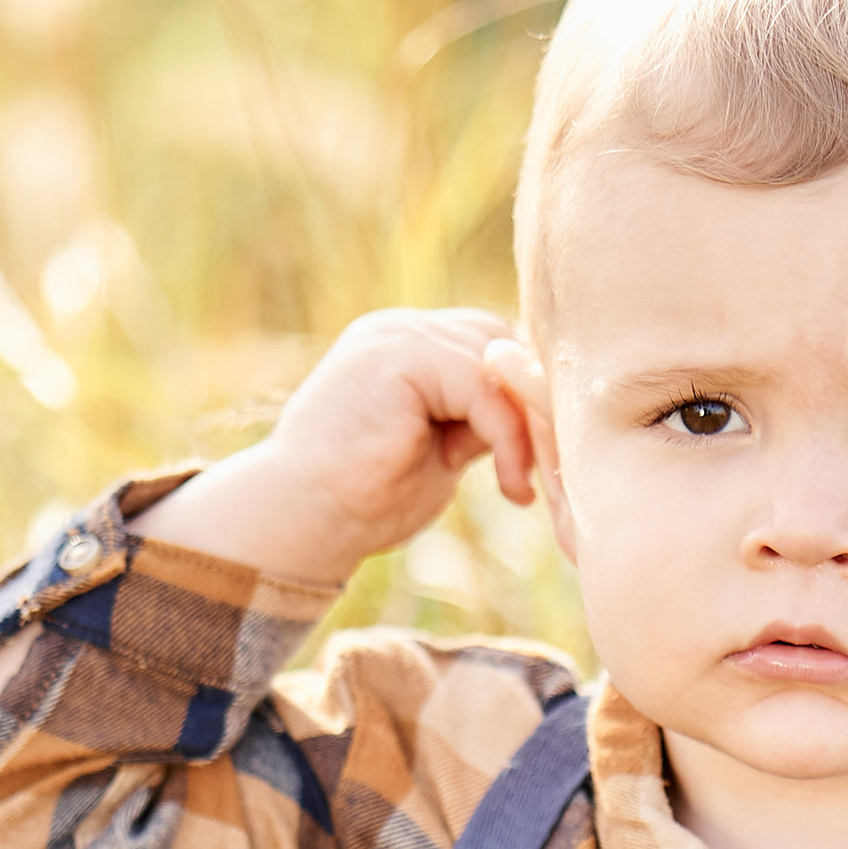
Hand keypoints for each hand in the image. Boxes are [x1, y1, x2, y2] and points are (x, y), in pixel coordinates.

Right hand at [127, 307, 538, 592]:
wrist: (302, 518)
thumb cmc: (363, 500)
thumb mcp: (441, 452)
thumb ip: (478, 421)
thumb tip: (535, 413)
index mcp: (404, 346)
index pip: (487, 344)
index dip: (520, 396)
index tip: (541, 460)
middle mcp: (399, 330)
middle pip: (499, 341)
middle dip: (528, 406)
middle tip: (545, 470)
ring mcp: (396, 335)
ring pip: (496, 362)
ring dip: (523, 428)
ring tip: (524, 485)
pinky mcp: (398, 354)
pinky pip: (481, 385)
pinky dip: (507, 435)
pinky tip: (509, 483)